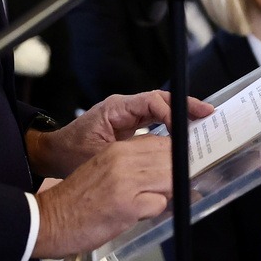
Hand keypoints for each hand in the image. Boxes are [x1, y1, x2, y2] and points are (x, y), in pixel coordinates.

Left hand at [28, 89, 213, 177]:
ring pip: (161, 107)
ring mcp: (127, 114)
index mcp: (116, 108)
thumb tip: (153, 160)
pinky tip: (184, 134)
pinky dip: (171, 123)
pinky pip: (155, 118)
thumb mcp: (99, 155)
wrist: (53, 153)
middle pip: (161, 100)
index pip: (152, 101)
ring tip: (203, 121)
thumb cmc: (70, 153)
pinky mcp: (128, 123)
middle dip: (185, 106)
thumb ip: (127, 155)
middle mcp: (124, 107)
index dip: (172, 112)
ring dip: (181, 114)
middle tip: (208, 114)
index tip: (185, 128)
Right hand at [31, 134, 174, 257]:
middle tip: (178, 187)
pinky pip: (158, 204)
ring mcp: (125, 183)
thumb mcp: (102, 169)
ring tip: (153, 202)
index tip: (182, 165)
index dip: (175, 154)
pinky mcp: (126, 206)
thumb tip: (162, 169)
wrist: (48, 219)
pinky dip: (155, 211)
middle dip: (178, 173)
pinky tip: (140, 214)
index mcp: (115, 149)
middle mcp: (122, 161)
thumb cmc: (75, 200)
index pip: (160, 143)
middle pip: (169, 158)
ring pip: (169, 178)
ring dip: (168, 192)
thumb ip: (130, 165)